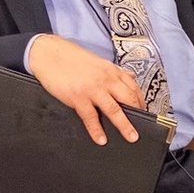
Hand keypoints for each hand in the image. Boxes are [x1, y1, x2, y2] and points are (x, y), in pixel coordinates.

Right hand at [25, 32, 149, 144]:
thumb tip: (129, 77)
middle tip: (144, 127)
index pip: (133, 86)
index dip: (141, 101)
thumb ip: (113, 71)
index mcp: (111, 70)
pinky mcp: (78, 97)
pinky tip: (101, 139)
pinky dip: (96, 130)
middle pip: (128, 99)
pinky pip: (91, 117)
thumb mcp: (97, 62)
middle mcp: (105, 79)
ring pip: (114, 110)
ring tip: (131, 137)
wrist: (48, 54)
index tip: (144, 111)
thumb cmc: (70, 58)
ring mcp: (92, 88)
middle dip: (138, 114)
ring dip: (124, 126)